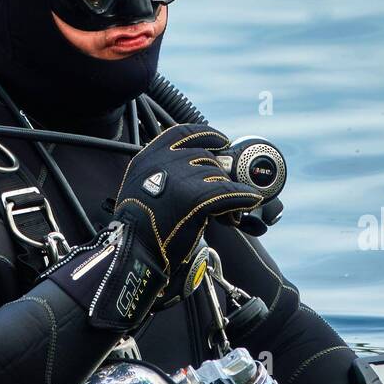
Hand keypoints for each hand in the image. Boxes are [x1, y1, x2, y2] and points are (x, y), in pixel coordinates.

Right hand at [113, 124, 263, 280]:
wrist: (134, 251)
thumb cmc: (139, 228)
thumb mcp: (141, 187)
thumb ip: (164, 173)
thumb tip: (199, 170)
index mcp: (149, 157)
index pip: (184, 132)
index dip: (208, 134)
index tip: (222, 140)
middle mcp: (163, 161)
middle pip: (206, 158)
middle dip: (219, 176)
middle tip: (223, 198)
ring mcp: (179, 177)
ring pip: (218, 177)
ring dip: (227, 194)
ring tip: (226, 215)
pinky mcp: (194, 196)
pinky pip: (228, 192)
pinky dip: (243, 197)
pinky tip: (249, 201)